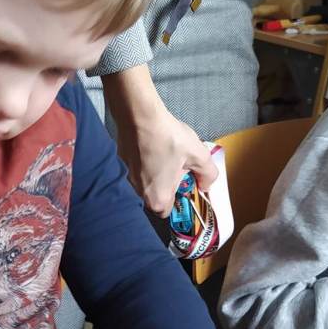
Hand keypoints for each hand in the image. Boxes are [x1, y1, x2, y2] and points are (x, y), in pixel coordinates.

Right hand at [102, 64, 215, 215]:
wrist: (139, 116)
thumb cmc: (168, 138)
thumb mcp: (199, 155)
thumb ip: (208, 175)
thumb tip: (206, 185)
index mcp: (158, 199)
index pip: (168, 212)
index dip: (177, 199)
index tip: (183, 184)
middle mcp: (138, 195)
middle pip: (155, 198)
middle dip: (165, 186)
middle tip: (174, 167)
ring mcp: (126, 181)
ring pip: (144, 185)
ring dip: (153, 175)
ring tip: (161, 155)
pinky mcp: (118, 167)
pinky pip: (134, 172)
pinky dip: (142, 165)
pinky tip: (149, 149)